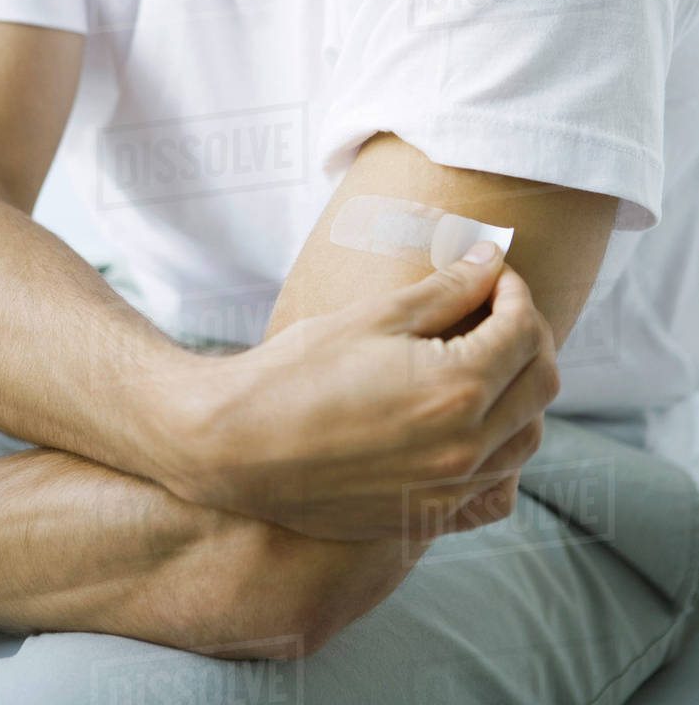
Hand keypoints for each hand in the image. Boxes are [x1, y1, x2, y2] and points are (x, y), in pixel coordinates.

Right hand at [170, 247, 559, 541]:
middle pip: (541, 384)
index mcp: (455, 387)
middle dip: (530, 337)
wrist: (236, 445)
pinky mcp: (428, 518)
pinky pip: (495, 491)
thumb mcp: (375, 316)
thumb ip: (448, 289)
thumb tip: (493, 259)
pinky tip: (475, 427)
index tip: (492, 272)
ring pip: (527, 440)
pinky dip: (502, 455)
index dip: (515, 291)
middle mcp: (465, 446)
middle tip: (497, 309)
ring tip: (487, 360)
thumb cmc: (298, 369)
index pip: (524, 331)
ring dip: (523, 393)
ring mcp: (449, 490)